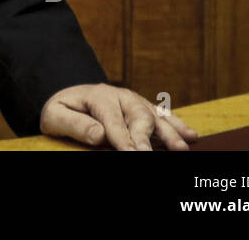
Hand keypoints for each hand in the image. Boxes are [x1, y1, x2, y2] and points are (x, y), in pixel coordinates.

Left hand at [39, 83, 199, 150]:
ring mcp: (135, 101)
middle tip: (148, 154)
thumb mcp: (56, 115)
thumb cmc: (63, 109)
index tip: (133, 154)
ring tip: (181, 149)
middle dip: (145, 137)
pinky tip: (191, 136)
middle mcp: (121, 96)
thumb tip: (99, 135)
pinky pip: (163, 115)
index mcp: (98, 97)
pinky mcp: (144, 107)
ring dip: (170, 132)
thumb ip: (75, 124)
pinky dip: (177, 125)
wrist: (71, 94)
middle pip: (137, 116)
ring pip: (155, 115)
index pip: (112, 120)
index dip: (123, 139)